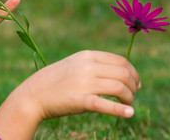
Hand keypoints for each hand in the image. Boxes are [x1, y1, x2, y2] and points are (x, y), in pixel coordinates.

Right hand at [0, 50, 139, 138]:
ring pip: (119, 88)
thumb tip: (118, 73)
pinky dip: (121, 110)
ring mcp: (84, 83)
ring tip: (129, 104)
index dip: (133, 72)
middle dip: (133, 85)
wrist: (33, 95)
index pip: (120, 60)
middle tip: (133, 95)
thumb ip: (93, 65)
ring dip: (129, 98)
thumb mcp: (74, 64)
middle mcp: (87, 66)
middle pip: (123, 73)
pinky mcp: (80, 100)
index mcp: (87, 55)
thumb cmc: (55, 81)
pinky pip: (107, 104)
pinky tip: (129, 113)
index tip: (136, 83)